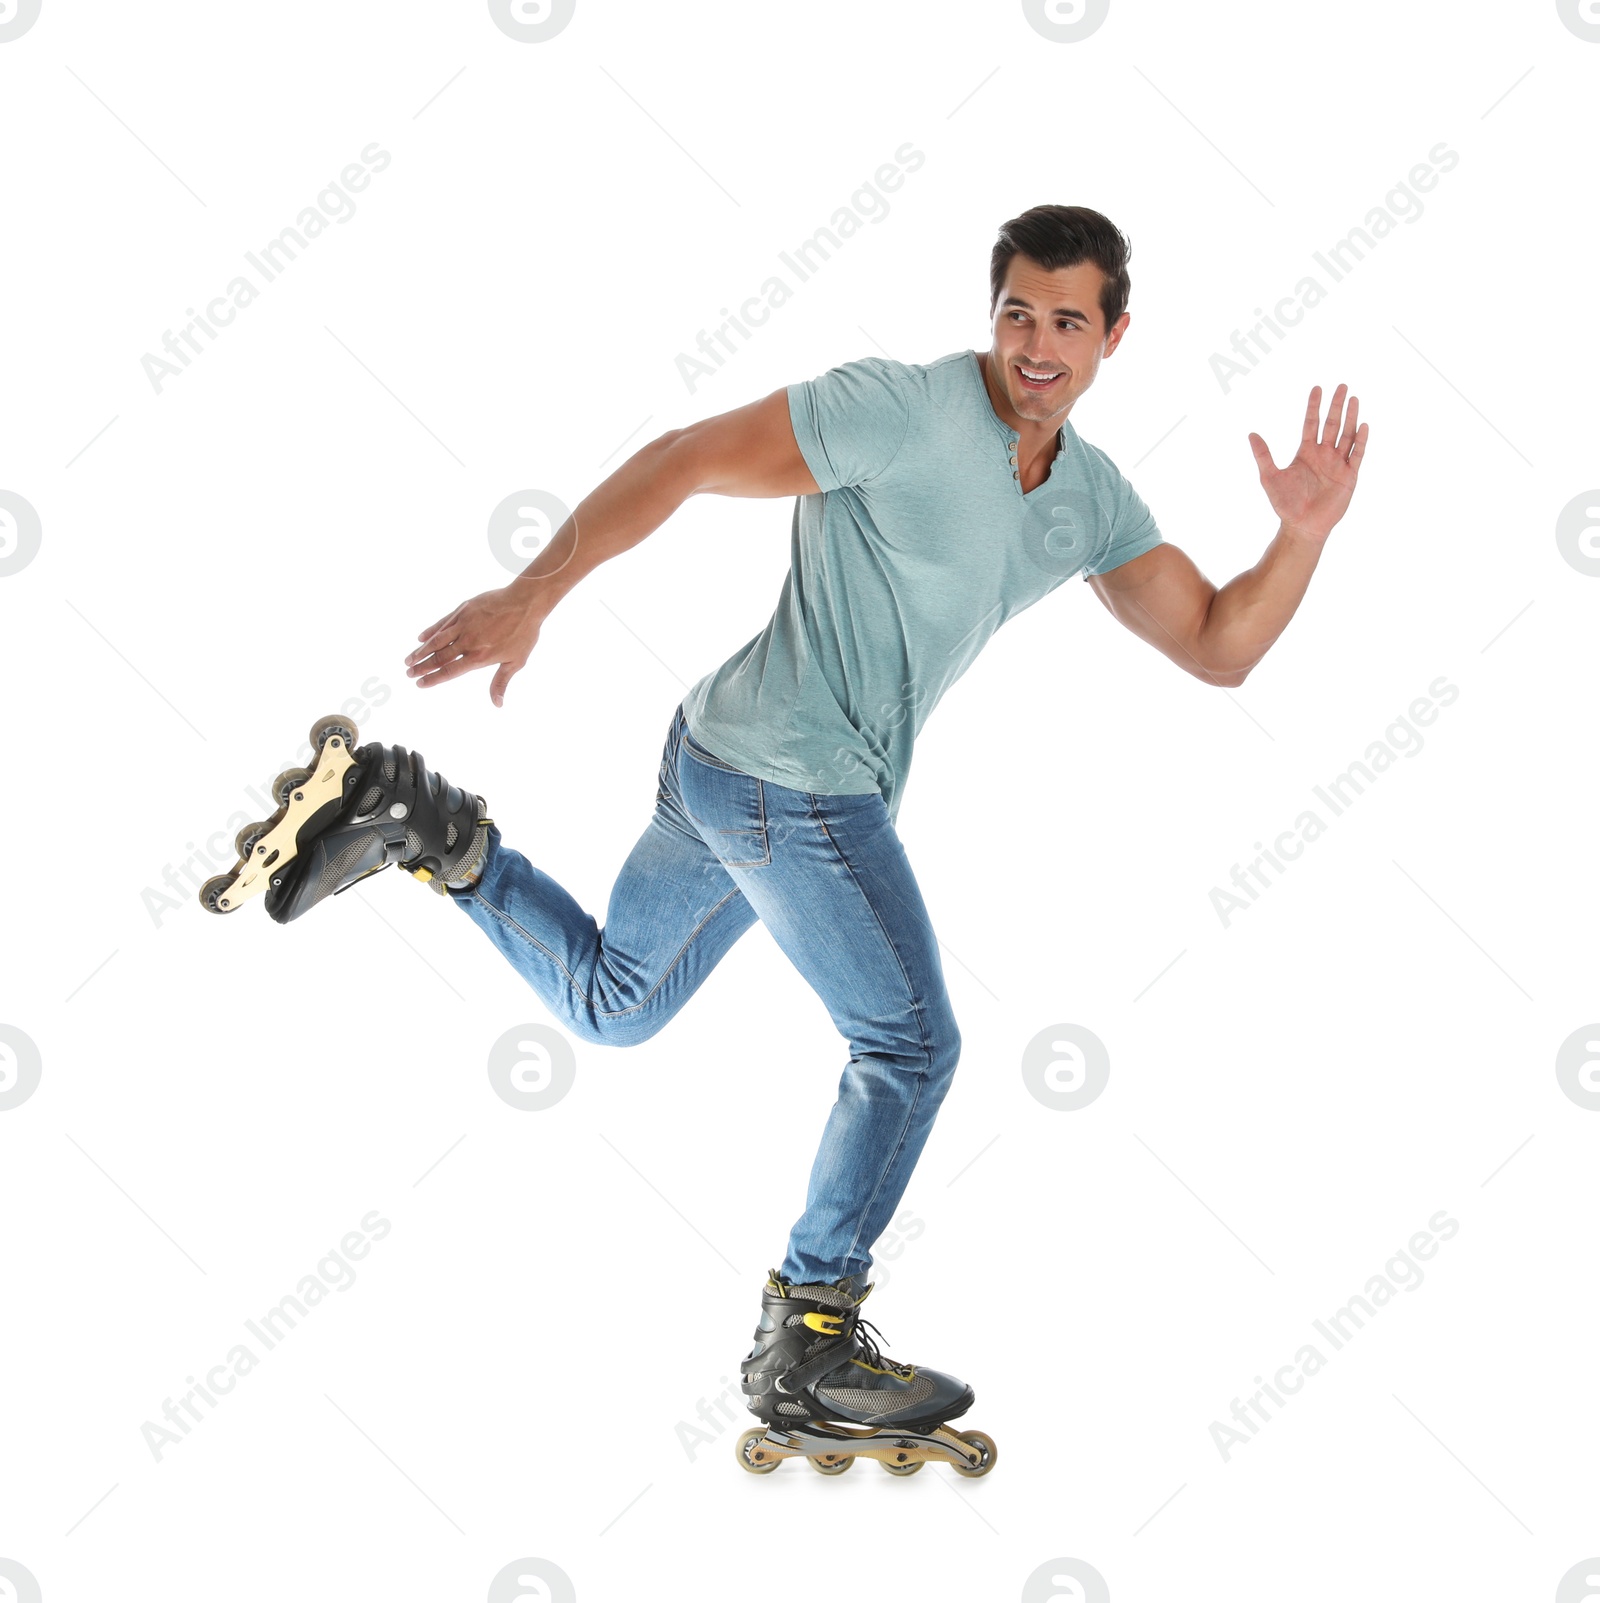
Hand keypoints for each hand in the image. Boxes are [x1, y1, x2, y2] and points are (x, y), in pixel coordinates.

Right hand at [405, 581, 546, 705]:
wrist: (525, 602)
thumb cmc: (524, 633)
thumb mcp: (515, 662)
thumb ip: (500, 682)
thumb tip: (497, 704)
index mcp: (479, 657)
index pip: (450, 671)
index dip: (433, 679)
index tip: (420, 684)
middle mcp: (468, 641)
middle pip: (439, 657)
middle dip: (422, 667)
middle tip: (409, 674)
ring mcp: (463, 624)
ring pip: (437, 640)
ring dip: (421, 651)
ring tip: (408, 660)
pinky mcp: (463, 610)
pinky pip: (443, 623)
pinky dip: (431, 631)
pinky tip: (421, 638)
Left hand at [1248, 384, 1368, 542]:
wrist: (1301, 525)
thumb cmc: (1285, 504)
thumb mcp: (1270, 477)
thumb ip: (1263, 456)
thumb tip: (1251, 434)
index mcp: (1306, 452)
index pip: (1311, 423)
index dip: (1314, 406)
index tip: (1317, 388)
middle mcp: (1324, 455)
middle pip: (1332, 424)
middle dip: (1336, 406)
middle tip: (1341, 386)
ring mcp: (1338, 464)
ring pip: (1347, 435)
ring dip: (1351, 417)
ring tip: (1354, 399)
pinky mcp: (1349, 476)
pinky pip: (1357, 454)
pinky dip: (1361, 440)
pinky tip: (1363, 425)